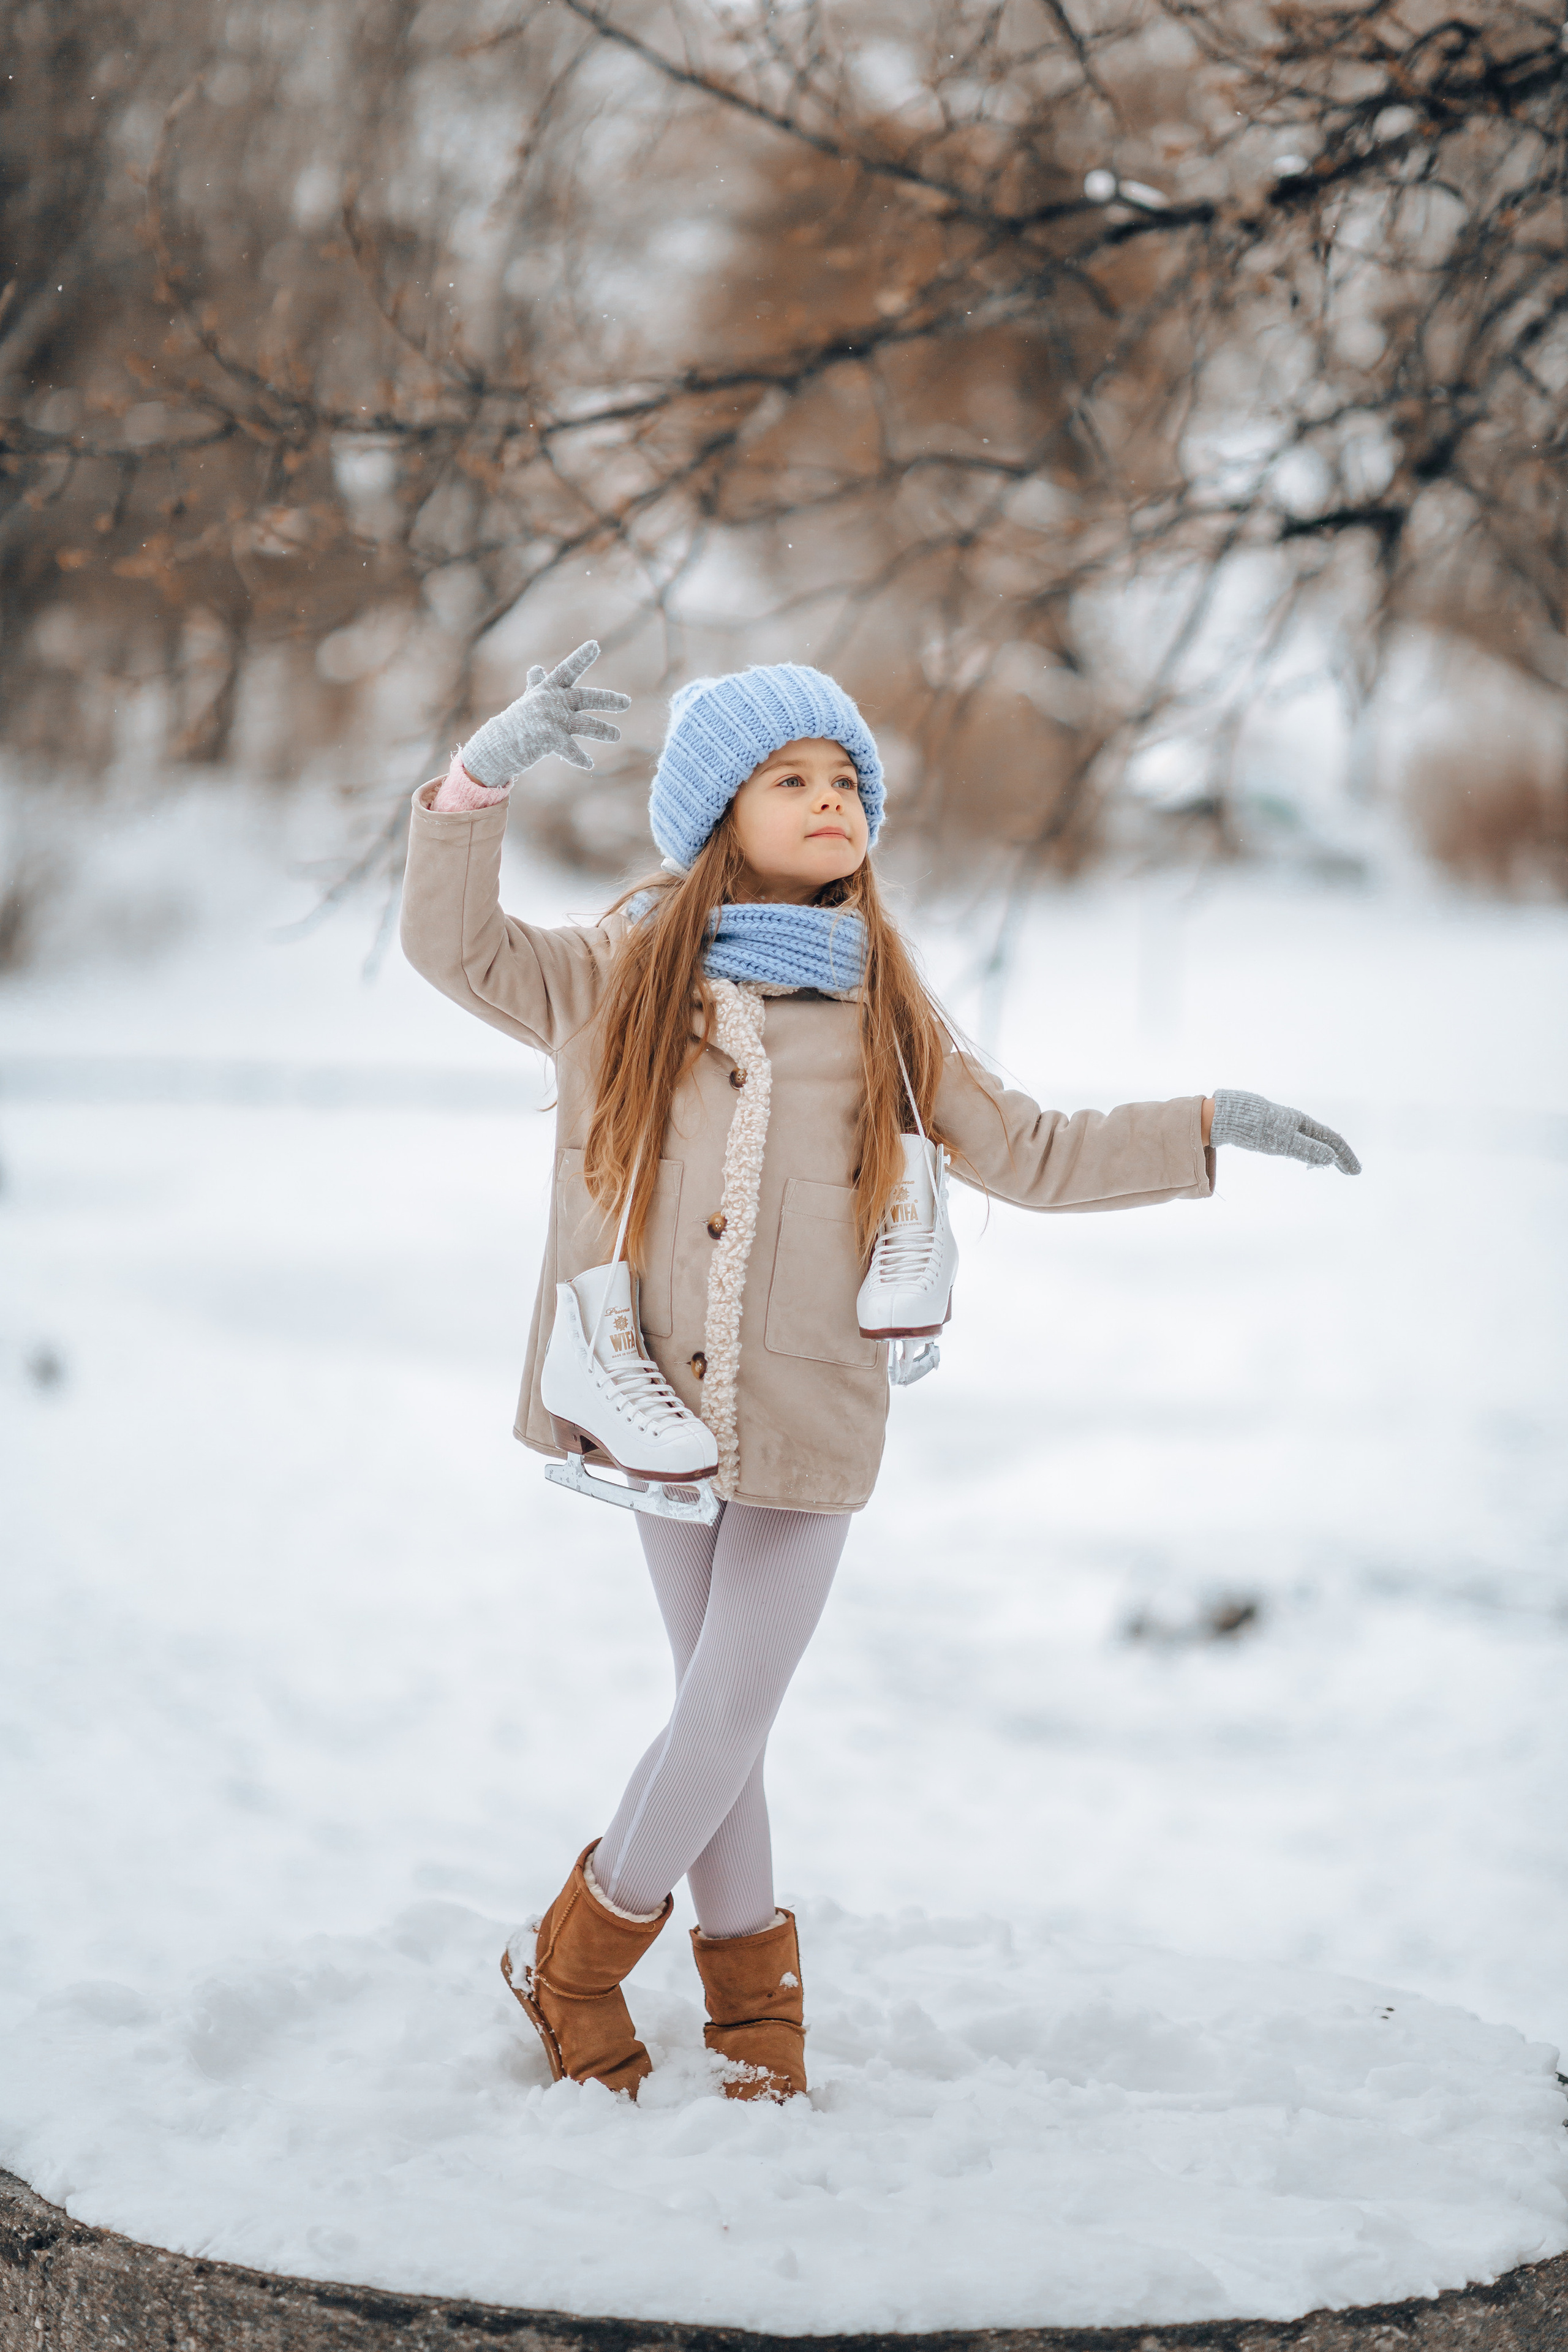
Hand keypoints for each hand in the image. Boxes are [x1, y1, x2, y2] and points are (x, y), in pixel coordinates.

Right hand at [459, 640, 631, 785]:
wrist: (498, 745)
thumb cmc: (517, 722)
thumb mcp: (529, 700)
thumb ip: (537, 684)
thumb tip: (536, 668)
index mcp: (549, 689)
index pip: (567, 669)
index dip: (581, 657)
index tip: (595, 645)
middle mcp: (552, 701)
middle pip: (586, 697)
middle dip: (608, 699)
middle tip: (627, 702)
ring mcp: (550, 719)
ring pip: (585, 725)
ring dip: (603, 731)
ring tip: (616, 735)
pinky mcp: (547, 739)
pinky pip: (570, 749)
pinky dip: (579, 758)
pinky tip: (589, 764)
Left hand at [1210, 1090, 1360, 1173]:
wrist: (1228, 1116)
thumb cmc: (1256, 1128)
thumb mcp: (1284, 1141)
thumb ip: (1307, 1149)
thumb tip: (1332, 1158)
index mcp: (1303, 1124)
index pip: (1332, 1140)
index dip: (1346, 1156)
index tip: (1356, 1172)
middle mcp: (1297, 1123)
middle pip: (1325, 1140)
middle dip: (1339, 1156)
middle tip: (1351, 1172)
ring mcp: (1285, 1126)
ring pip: (1312, 1140)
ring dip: (1325, 1153)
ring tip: (1334, 1165)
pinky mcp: (1272, 1130)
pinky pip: (1299, 1141)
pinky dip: (1310, 1151)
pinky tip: (1306, 1157)